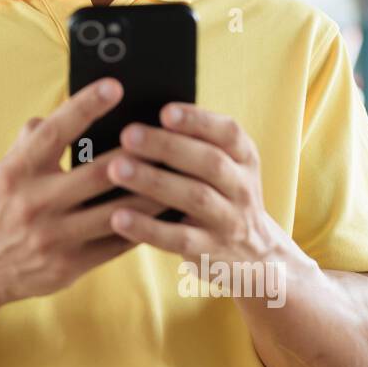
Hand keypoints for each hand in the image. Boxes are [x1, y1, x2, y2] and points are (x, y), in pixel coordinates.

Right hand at [0, 79, 168, 308]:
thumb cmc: (2, 208)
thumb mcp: (6, 170)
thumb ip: (33, 139)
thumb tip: (62, 108)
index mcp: (18, 171)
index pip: (55, 131)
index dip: (85, 106)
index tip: (115, 85)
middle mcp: (35, 202)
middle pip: (99, 173)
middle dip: (139, 155)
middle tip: (171, 134)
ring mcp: (54, 236)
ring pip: (118, 211)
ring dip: (154, 193)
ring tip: (182, 174)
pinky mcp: (70, 265)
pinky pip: (118, 243)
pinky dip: (147, 227)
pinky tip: (169, 213)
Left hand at [103, 103, 285, 268]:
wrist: (252, 254)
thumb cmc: (218, 194)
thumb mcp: (223, 167)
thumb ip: (192, 143)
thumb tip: (139, 117)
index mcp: (244, 157)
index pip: (228, 132)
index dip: (198, 121)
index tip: (165, 111)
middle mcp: (242, 187)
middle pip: (209, 162)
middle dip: (167, 146)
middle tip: (127, 134)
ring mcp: (230, 221)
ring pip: (194, 197)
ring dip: (153, 181)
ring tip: (115, 169)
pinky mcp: (211, 251)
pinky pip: (178, 238)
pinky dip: (147, 228)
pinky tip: (118, 218)